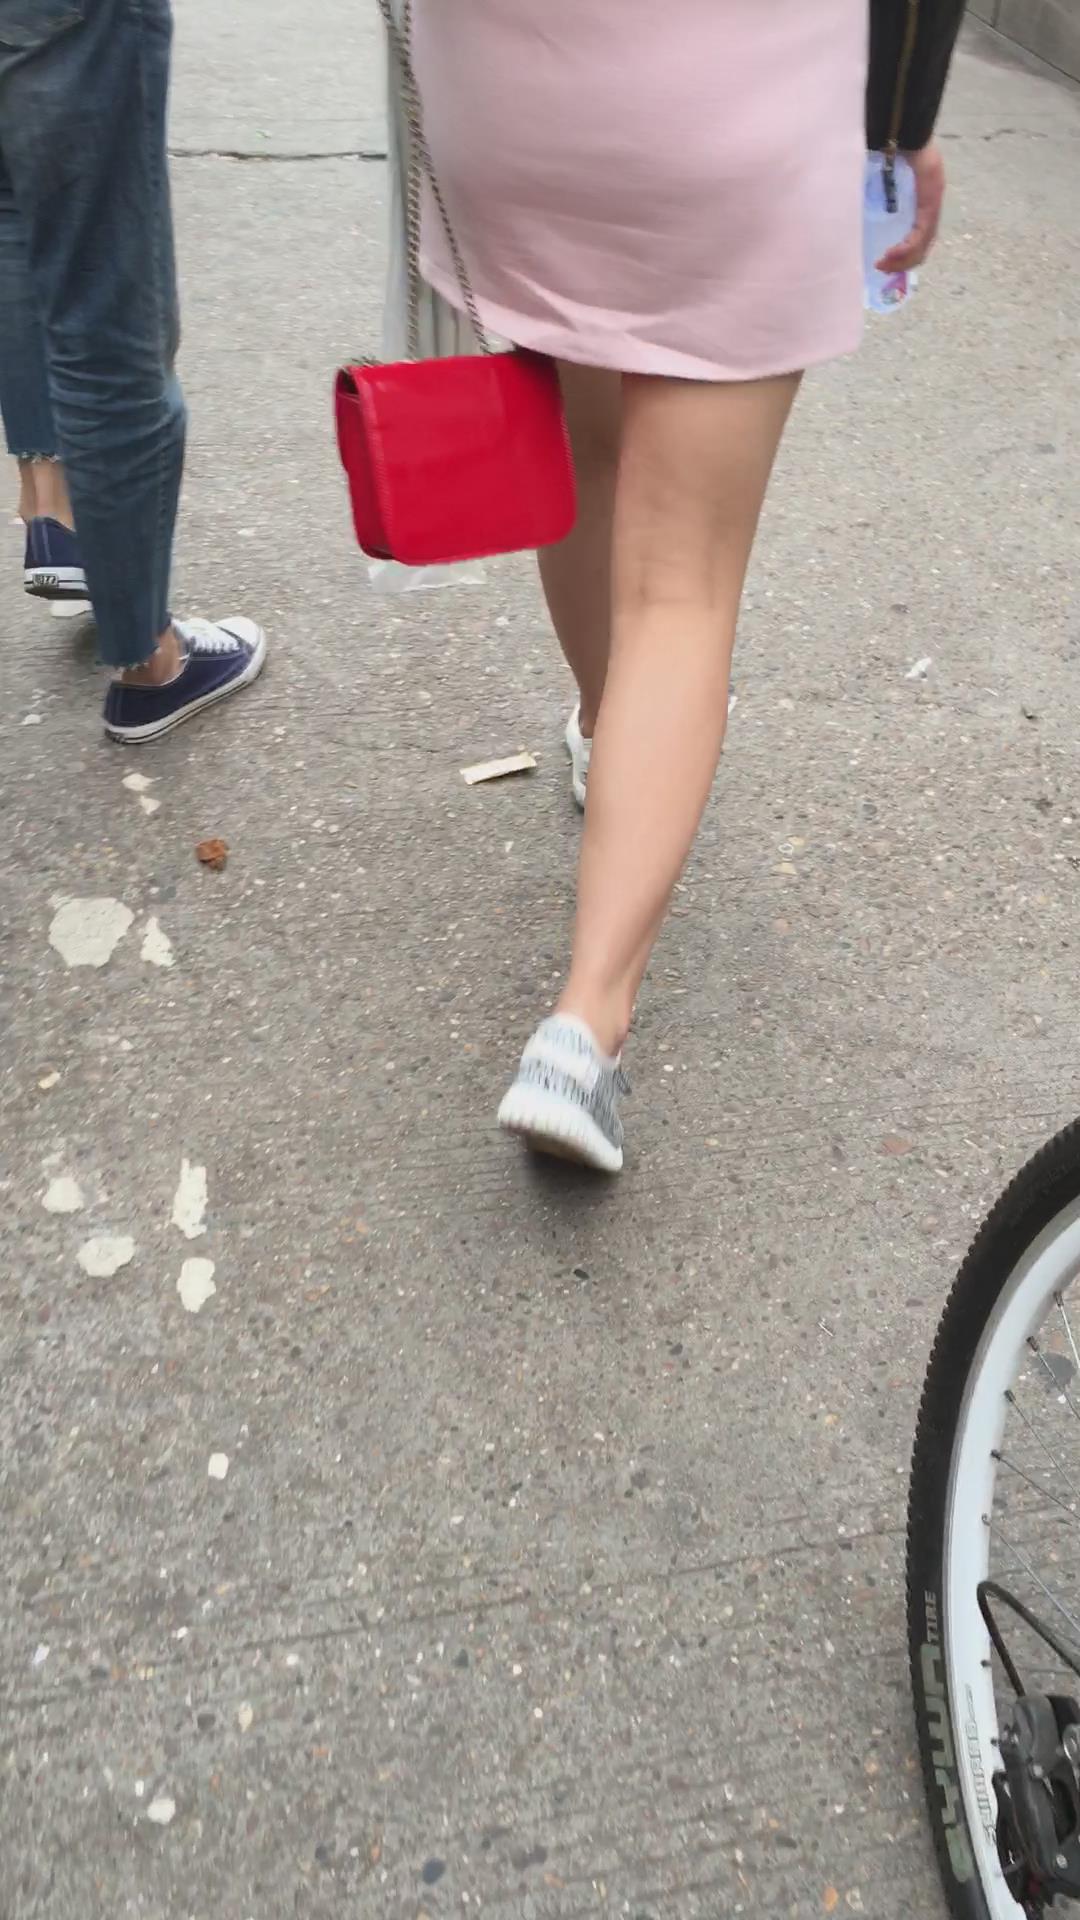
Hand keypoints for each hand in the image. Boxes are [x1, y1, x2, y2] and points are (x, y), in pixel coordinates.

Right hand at [876, 140, 945, 273]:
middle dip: (902, 263)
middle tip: (882, 268)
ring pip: (923, 244)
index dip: (905, 254)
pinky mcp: (930, 202)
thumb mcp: (883, 178)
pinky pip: (920, 233)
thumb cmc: (891, 148)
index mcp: (923, 202)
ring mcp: (933, 204)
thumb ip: (876, 193)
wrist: (905, 130)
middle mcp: (932, 206)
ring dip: (903, 259)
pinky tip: (892, 254)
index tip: (885, 261)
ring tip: (883, 265)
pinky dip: (906, 248)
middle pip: (923, 247)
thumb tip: (852, 208)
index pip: (920, 237)